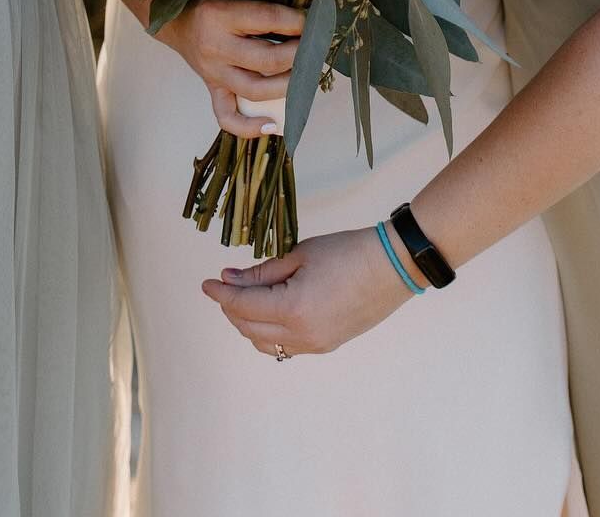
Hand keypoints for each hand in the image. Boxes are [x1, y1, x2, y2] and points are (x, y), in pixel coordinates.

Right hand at [156, 0, 303, 138]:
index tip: (313, 22)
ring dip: (286, 86)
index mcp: (221, 15)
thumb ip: (261, 0)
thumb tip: (303, 12)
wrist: (176, 20)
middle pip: (266, 60)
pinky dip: (249, 127)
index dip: (296, 22)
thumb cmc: (210, 0)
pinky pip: (227, 116)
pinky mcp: (212, 88)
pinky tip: (272, 125)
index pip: (268, 19)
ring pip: (254, 90)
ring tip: (305, 78)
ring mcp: (214, 72)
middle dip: (298, 56)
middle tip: (314, 50)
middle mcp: (216, 47)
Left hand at [201, 227, 415, 356]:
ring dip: (249, 323)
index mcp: (293, 309)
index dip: (221, 294)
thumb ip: (263, 272)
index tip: (207, 283)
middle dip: (231, 308)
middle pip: (249, 329)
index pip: (243, 306)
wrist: (392, 266)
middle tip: (225, 285)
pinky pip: (286, 346)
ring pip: (265, 343)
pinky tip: (270, 312)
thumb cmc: (348, 252)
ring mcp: (315, 345)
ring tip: (246, 297)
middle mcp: (302, 335)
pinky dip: (270, 332)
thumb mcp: (300, 255)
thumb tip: (231, 278)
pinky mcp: (326, 345)